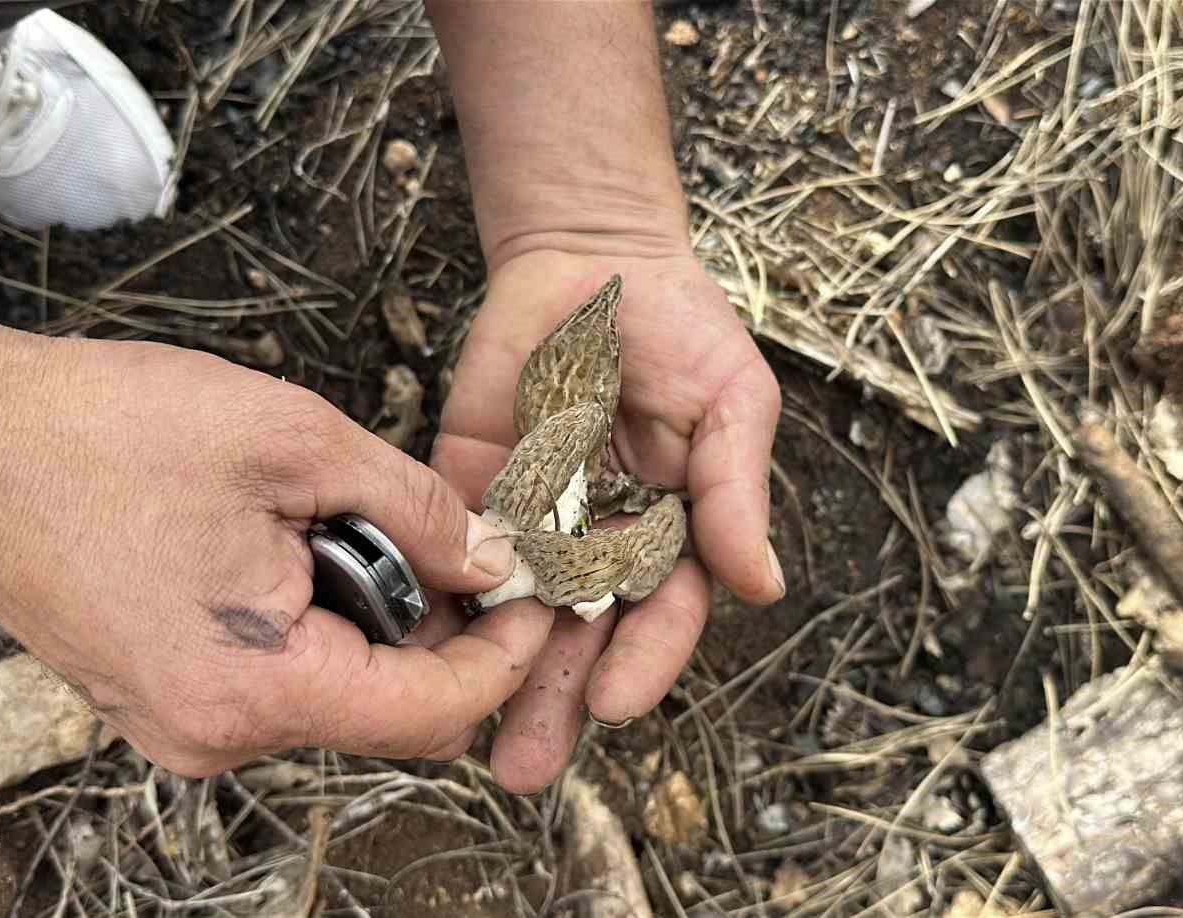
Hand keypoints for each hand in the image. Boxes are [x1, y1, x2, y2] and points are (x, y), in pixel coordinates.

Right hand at [0, 338, 553, 776]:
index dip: (506, 653)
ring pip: (339, 695)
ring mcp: (184, 725)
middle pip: (391, 712)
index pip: (433, 711)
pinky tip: (305, 548)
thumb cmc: (108, 433)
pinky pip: (282, 681)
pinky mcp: (164, 697)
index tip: (539, 592)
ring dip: (377, 621)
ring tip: (354, 525)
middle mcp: (218, 736)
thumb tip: (494, 556)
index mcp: (256, 691)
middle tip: (463, 542)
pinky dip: (321, 625)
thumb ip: (417, 508)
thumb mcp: (297, 442)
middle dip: (445, 633)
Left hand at [426, 248, 784, 792]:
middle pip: (582, 638)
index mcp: (672, 531)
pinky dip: (440, 604)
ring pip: (516, 616)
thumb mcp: (730, 403)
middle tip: (524, 767)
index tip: (615, 702)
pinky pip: (455, 555)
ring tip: (472, 744)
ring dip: (495, 679)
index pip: (662, 613)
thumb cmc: (681, 328)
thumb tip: (763, 585)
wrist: (590, 258)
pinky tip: (419, 652)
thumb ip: (732, 492)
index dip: (643, 660)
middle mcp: (603, 543)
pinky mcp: (474, 491)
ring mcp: (536, 522)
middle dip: (556, 702)